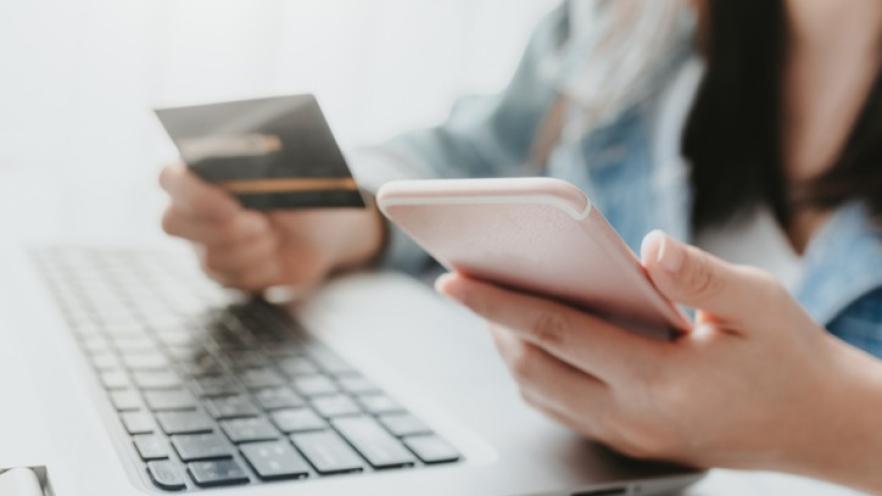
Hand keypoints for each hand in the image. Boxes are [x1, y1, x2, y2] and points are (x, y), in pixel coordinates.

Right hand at [159, 164, 384, 291]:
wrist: (323, 231)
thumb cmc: (303, 192)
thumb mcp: (287, 176)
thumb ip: (260, 173)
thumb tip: (245, 179)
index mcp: (203, 173)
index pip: (171, 179)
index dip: (195, 195)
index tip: (233, 206)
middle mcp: (193, 208)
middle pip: (173, 222)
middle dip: (223, 229)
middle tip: (261, 225)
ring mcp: (203, 242)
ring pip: (206, 256)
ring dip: (250, 250)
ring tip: (274, 237)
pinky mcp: (220, 272)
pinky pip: (225, 279)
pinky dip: (258, 270)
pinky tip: (274, 258)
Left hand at [436, 230, 881, 491]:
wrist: (822, 425)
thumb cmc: (792, 359)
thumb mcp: (760, 303)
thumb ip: (699, 274)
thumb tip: (648, 244)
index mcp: (659, 380)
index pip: (557, 331)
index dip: (497, 302)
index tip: (451, 278)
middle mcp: (634, 416)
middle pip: (532, 369)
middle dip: (490, 326)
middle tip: (465, 282)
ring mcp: (630, 435)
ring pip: (541, 396)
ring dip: (511, 351)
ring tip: (495, 306)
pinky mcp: (633, 440)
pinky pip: (564, 408)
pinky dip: (539, 372)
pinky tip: (540, 340)